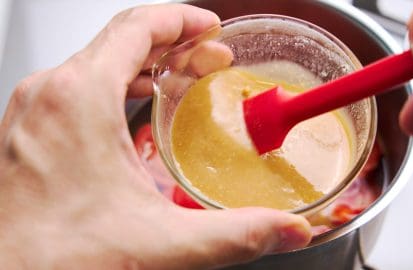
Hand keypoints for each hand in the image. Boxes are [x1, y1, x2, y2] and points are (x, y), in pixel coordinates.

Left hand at [0, 4, 310, 269]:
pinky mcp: (27, 135)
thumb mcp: (160, 243)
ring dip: (143, 68)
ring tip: (180, 82)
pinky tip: (135, 120)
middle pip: (120, 42)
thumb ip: (235, 234)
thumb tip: (286, 230)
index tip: (210, 28)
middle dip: (174, 47)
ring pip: (96, 65)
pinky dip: (114, 91)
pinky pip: (76, 92)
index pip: (138, 26)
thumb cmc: (51, 259)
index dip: (182, 20)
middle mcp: (49, 94)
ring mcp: (33, 113)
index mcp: (79, 97)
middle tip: (210, 60)